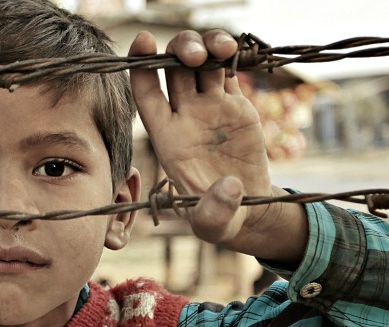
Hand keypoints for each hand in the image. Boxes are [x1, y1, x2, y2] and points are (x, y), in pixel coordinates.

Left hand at [129, 30, 305, 261]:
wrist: (247, 207)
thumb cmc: (219, 217)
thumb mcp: (213, 223)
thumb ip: (215, 210)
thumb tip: (229, 187)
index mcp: (168, 137)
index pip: (147, 95)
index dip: (141, 67)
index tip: (143, 41)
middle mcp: (185, 116)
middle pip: (173, 69)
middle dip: (179, 52)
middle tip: (195, 56)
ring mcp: (210, 107)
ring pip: (200, 62)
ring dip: (207, 46)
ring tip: (222, 49)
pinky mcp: (235, 104)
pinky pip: (227, 69)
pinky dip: (229, 55)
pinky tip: (234, 52)